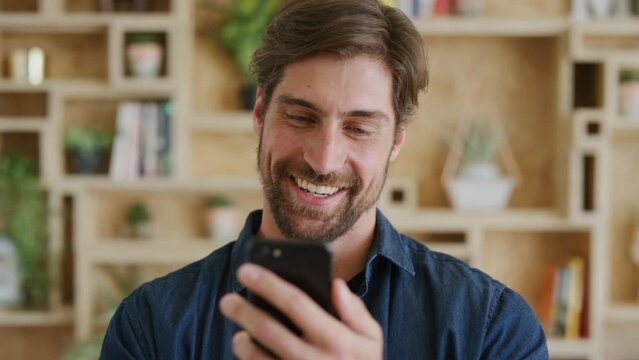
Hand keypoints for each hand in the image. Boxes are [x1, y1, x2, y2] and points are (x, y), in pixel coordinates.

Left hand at [219, 263, 382, 358]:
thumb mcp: (371, 338)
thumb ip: (355, 311)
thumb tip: (335, 284)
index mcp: (338, 340)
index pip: (297, 303)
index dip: (268, 283)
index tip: (246, 269)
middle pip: (269, 329)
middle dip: (243, 310)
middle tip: (226, 300)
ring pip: (258, 357)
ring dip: (242, 341)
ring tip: (239, 330)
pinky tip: (247, 350)